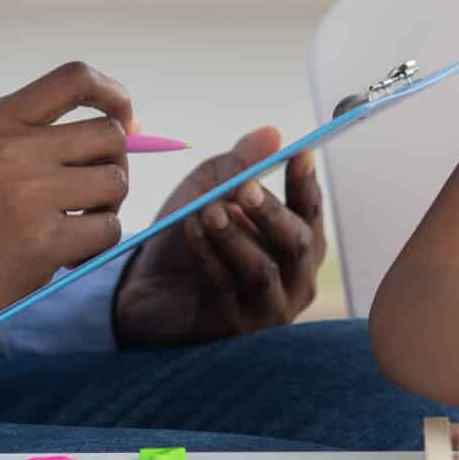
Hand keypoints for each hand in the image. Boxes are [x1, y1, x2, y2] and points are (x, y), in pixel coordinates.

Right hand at [0, 62, 133, 354]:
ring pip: (115, 182)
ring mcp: (28, 196)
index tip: (125, 122)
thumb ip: (36, 137)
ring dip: (106, 208)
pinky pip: (107, 229)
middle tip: (94, 193)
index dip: (114, 96)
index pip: (76, 78)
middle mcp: (13, 150)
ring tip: (74, 226)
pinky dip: (96, 245)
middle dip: (115, 164)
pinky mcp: (41, 243)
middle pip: (109, 135)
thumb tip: (125, 131)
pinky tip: (64, 256)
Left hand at [113, 127, 324, 348]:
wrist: (147, 287)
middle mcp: (296, 276)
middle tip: (244, 188)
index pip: (311, 209)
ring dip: (234, 235)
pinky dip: (208, 255)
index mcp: (298, 240)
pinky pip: (226, 286)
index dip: (305, 181)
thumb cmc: (190, 234)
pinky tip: (190, 231)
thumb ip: (240, 164)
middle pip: (298, 243)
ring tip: (209, 211)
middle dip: (270, 211)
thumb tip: (273, 133)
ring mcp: (270, 307)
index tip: (298, 153)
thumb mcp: (210, 189)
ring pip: (262, 269)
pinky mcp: (237, 325)